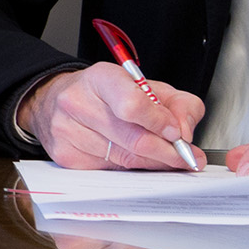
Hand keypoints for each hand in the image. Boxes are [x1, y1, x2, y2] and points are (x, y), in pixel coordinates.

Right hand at [19, 63, 204, 171]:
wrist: (61, 102)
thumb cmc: (109, 95)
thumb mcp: (150, 88)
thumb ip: (179, 104)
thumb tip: (185, 132)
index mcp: (101, 78)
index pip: (132, 105)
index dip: (160, 123)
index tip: (177, 134)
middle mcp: (78, 102)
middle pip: (134, 139)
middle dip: (167, 153)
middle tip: (186, 157)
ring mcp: (68, 131)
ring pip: (125, 160)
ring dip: (152, 162)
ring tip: (162, 155)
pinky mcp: (67, 156)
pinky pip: (112, 171)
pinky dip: (130, 168)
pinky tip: (132, 157)